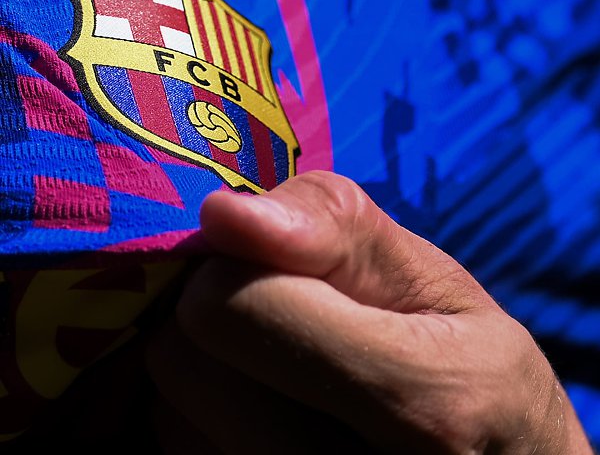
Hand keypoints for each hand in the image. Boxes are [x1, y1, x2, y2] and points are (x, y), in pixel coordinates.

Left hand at [148, 171, 591, 453]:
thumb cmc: (474, 368)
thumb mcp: (430, 277)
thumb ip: (335, 228)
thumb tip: (221, 214)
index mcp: (420, 404)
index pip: (230, 309)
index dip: (242, 265)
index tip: (280, 265)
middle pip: (181, 361)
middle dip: (220, 315)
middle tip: (287, 316)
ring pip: (166, 409)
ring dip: (209, 366)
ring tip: (285, 371)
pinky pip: (177, 446)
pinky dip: (204, 416)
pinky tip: (267, 411)